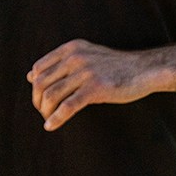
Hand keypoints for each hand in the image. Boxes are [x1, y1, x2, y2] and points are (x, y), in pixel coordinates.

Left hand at [28, 39, 149, 130]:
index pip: (39, 68)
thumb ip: (60, 63)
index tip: (41, 99)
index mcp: (72, 48)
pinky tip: (51, 126)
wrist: (144, 70)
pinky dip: (56, 119)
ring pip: (51, 96)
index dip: (35, 87)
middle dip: (38, 101)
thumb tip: (30, 76)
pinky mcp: (95, 88)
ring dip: (45, 112)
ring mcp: (85, 72)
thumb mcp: (86, 56)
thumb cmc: (115, 67)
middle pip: (42, 83)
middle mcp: (75, 57)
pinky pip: (67, 107)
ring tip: (48, 120)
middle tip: (44, 113)